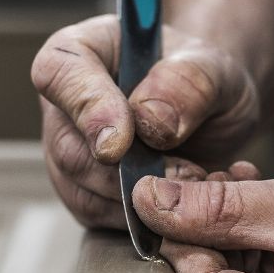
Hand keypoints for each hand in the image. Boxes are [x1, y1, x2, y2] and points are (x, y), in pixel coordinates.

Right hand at [31, 15, 260, 228]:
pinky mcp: (87, 196)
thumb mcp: (214, 68)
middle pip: (70, 149)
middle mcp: (64, 106)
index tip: (119, 144)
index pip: (59, 74)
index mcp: (81, 51)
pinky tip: (182, 206)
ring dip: (141, 201)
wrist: (214, 117)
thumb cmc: (204, 79)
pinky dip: (145, 221)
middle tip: (185, 172)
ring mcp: (70, 155)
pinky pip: (102, 219)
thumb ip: (188, 83)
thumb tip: (149, 121)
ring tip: (193, 183)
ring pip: (83, 192)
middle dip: (129, 172)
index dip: (87, 110)